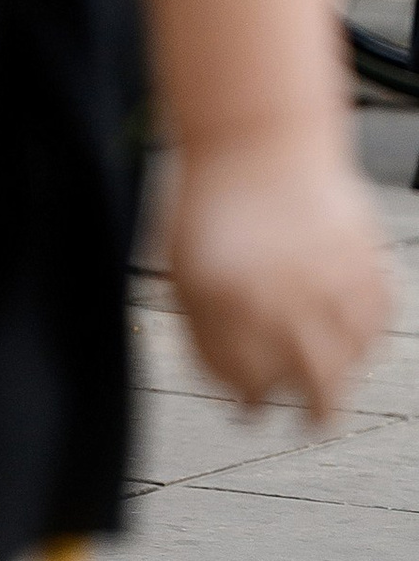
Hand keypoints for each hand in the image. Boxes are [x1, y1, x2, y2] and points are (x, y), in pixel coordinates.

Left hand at [167, 127, 393, 421]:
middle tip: (308, 424)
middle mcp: (290, 302)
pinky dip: (367, 337)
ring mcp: (334, 284)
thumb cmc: (210, 201)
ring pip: (352, 360)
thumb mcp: (182, 270)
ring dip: (342, 379)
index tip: (248, 411)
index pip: (250, 385)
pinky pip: (378, 321)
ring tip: (331, 391)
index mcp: (232, 308)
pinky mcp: (367, 263)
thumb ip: (203, 331)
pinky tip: (354, 340)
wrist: (256, 136)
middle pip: (317, 390)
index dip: (247, 403)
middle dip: (312, 415)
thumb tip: (228, 381)